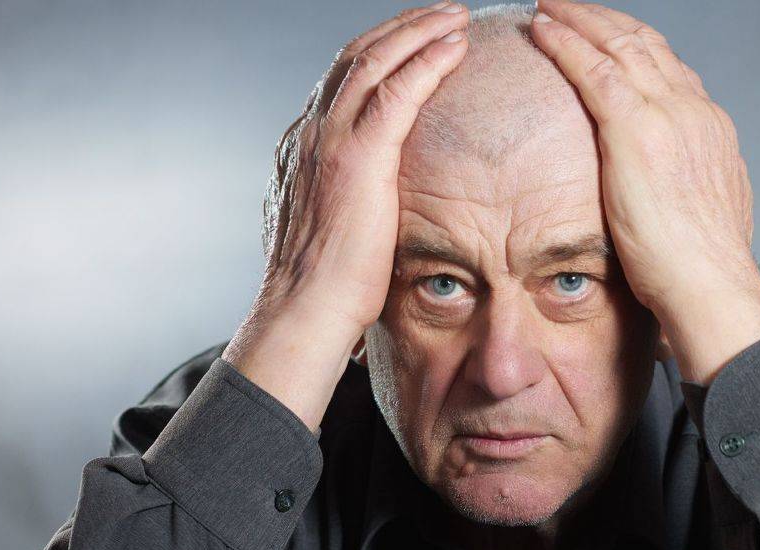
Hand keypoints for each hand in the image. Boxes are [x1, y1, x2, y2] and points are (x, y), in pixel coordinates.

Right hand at [224, 3, 470, 431]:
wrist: (305, 310)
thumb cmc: (327, 288)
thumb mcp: (336, 231)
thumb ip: (353, 205)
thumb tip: (379, 213)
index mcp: (305, 147)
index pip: (341, 82)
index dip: (379, 54)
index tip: (412, 41)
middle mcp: (311, 133)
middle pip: (356, 56)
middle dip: (400, 28)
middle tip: (441, 13)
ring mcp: (330, 140)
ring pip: (374, 59)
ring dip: (417, 30)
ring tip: (455, 15)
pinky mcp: (357, 156)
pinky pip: (397, 90)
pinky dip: (426, 59)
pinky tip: (454, 45)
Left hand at [530, 0, 759, 383]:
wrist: (709, 282)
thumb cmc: (700, 270)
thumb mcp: (701, 217)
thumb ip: (685, 193)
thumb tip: (671, 201)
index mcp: (710, 129)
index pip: (670, 70)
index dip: (637, 48)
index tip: (613, 39)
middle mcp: (693, 110)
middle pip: (646, 44)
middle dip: (607, 21)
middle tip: (574, 6)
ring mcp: (667, 113)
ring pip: (619, 44)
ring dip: (581, 18)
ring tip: (551, 5)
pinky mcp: (634, 128)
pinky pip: (593, 68)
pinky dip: (566, 42)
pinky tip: (542, 27)